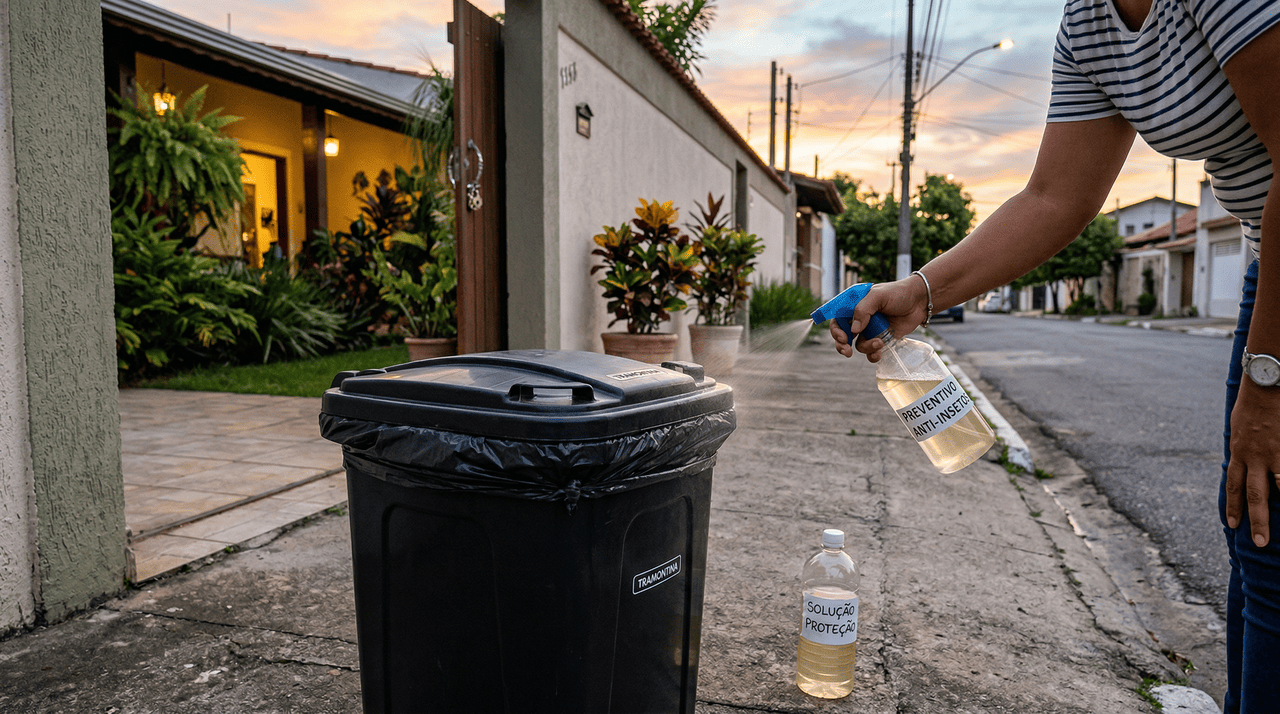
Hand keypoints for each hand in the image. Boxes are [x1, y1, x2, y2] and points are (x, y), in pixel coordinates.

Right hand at [829, 276, 930, 361]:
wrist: (920, 301)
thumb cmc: (898, 293)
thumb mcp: (878, 295)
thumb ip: (863, 310)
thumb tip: (853, 330)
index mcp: (855, 305)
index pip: (837, 318)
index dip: (836, 330)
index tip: (843, 338)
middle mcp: (860, 318)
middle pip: (843, 335)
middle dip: (842, 345)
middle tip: (847, 351)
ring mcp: (871, 330)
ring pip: (859, 345)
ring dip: (866, 347)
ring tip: (879, 342)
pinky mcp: (881, 339)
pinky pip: (872, 351)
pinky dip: (874, 354)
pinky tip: (880, 351)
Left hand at [1225, 380, 1279, 545]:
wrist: (1266, 384)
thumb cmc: (1252, 403)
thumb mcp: (1238, 428)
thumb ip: (1242, 448)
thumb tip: (1242, 460)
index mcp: (1238, 452)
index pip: (1234, 485)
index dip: (1233, 506)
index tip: (1231, 525)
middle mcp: (1254, 457)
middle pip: (1254, 495)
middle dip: (1256, 520)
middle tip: (1260, 542)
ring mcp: (1274, 454)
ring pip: (1278, 488)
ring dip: (1279, 510)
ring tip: (1277, 531)